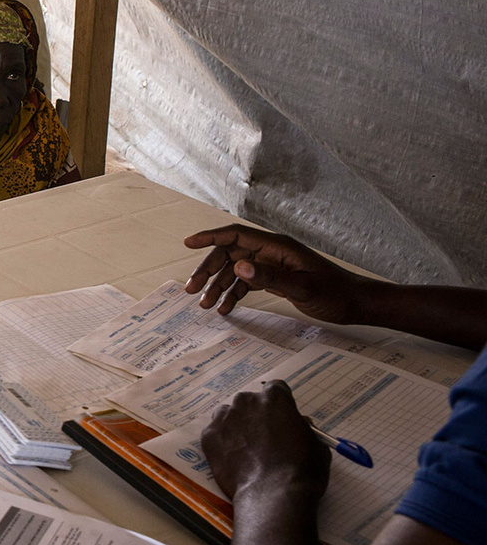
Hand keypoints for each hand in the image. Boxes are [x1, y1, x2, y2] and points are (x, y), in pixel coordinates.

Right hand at [183, 224, 364, 322]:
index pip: (235, 235)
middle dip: (208, 271)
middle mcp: (270, 252)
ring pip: (234, 271)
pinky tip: (226, 309)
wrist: (356, 304)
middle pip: (228, 254)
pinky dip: (233, 295)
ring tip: (205, 305)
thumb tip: (239, 266)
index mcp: (276, 247)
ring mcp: (271, 265)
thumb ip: (270, 277)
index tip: (188, 243)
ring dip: (218, 286)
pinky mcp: (274, 278)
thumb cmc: (335, 293)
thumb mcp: (303, 287)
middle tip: (192, 290)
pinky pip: (246, 283)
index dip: (209, 238)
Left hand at [201, 380, 328, 500]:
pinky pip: (216, 433)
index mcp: (274, 398)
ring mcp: (225, 417)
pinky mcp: (209, 436)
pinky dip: (223, 442)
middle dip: (256, 415)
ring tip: (247, 449)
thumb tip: (297, 423)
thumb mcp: (316, 444)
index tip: (281, 417)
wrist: (273, 494)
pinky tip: (234, 459)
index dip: (280, 404)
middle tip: (264, 438)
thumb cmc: (301, 470)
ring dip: (237, 425)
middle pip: (250, 402)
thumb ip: (303, 427)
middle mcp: (246, 401)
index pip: (276, 389)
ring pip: (229, 415)